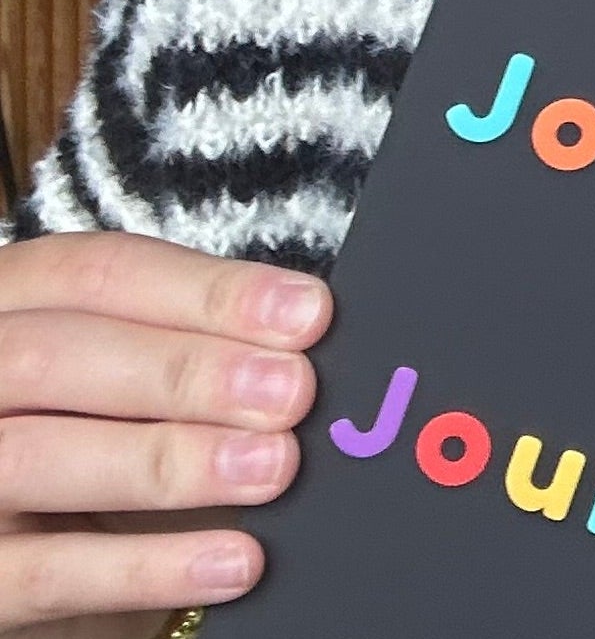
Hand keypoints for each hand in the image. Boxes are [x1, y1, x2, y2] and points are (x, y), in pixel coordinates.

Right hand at [0, 233, 327, 632]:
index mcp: (8, 311)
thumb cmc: (105, 449)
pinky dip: (145, 568)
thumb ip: (197, 347)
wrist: (49, 572)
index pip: (92, 275)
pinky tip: (234, 561)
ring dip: (166, 461)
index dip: (204, 290)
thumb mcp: (132, 386)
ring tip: (273, 468)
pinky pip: (41, 574)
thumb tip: (309, 334)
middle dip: (183, 371)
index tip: (307, 314)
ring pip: (33, 457)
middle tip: (292, 393)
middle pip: (53, 357)